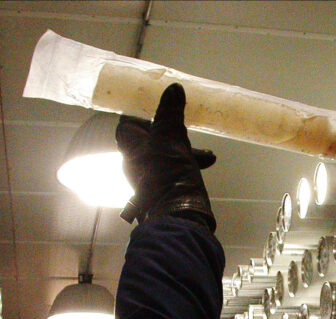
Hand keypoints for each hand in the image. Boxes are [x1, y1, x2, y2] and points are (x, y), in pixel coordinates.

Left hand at [116, 83, 216, 230]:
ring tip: (206, 151)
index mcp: (130, 148)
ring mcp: (152, 177)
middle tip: (185, 125)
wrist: (180, 213)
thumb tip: (174, 88)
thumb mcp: (170, 136)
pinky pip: (177, 168)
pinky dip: (190, 162)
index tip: (157, 105)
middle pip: (151, 138)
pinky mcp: (168, 187)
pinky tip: (207, 162)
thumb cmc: (168, 173)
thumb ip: (170, 112)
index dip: (140, 113)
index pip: (127, 124)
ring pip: (167, 154)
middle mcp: (137, 162)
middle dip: (171, 130)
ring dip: (185, 148)